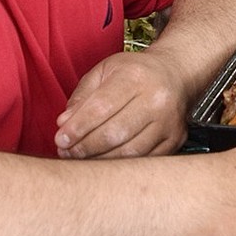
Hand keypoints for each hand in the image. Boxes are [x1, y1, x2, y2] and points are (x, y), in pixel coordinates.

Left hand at [55, 49, 189, 159]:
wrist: (174, 74)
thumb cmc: (134, 73)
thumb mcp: (105, 71)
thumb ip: (82, 95)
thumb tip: (65, 123)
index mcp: (135, 76)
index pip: (101, 107)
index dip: (78, 126)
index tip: (60, 139)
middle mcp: (155, 98)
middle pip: (115, 132)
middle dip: (85, 147)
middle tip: (66, 153)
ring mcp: (168, 121)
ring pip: (130, 151)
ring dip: (100, 160)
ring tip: (81, 159)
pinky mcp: (175, 139)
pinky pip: (144, 160)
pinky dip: (120, 165)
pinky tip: (104, 162)